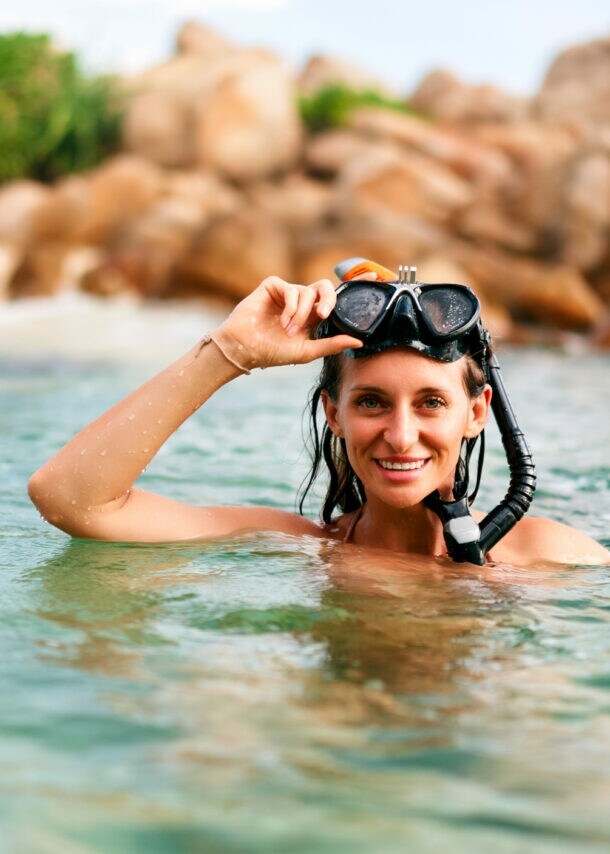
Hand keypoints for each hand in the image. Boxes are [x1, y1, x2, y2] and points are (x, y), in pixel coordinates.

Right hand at [211, 276, 363, 369]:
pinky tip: (283, 320)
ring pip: (308, 292)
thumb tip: (359, 342)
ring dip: (301, 314)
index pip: (336, 299)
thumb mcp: (307, 351)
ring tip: (289, 330)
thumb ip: (332, 345)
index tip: (376, 277)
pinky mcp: (274, 286)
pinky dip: (291, 306)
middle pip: (325, 288)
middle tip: (323, 314)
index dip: (353, 286)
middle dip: (328, 299)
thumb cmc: (273, 352)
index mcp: (312, 316)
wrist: (246, 348)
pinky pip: (292, 289)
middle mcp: (302, 302)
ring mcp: (288, 293)